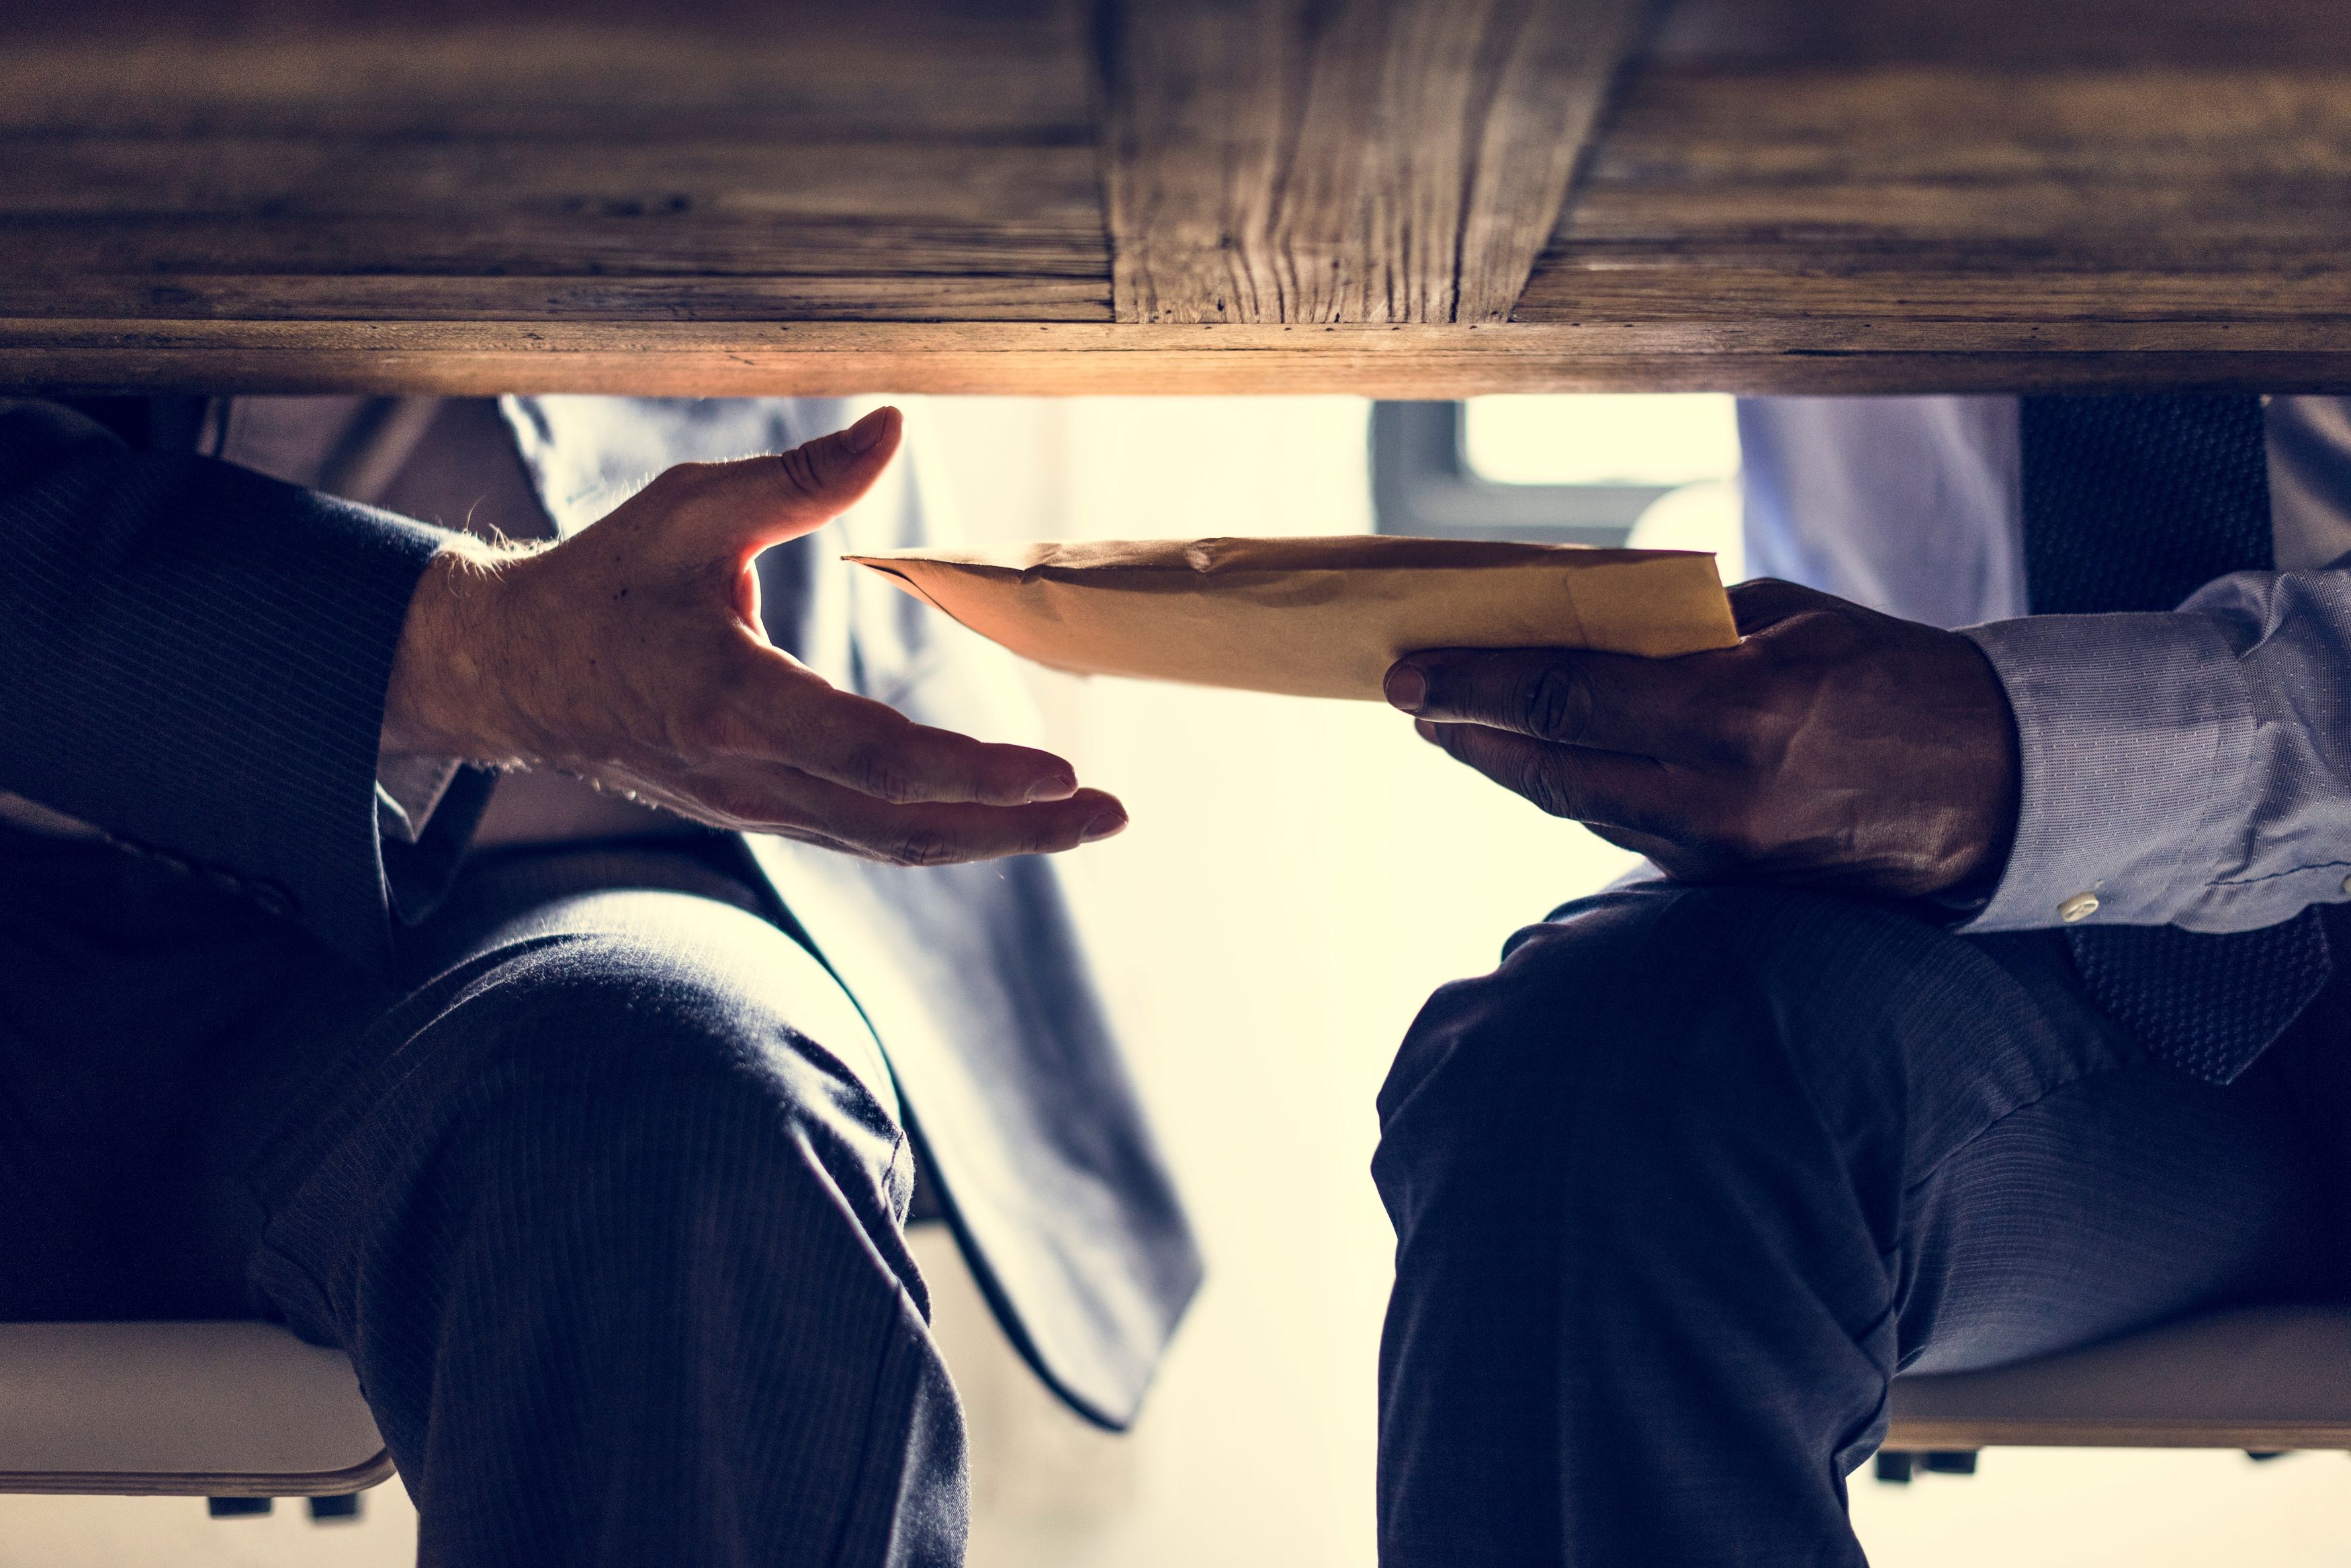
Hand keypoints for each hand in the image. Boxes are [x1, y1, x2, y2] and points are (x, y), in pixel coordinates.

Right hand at [381, 406, 1125, 864]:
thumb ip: (797, 478)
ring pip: (892, 844)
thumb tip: (893, 423)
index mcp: (733, 702)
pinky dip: (943, 831)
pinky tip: (1004, 818)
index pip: (878, 757)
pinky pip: (868, 836)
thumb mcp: (689, 509)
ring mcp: (757, 808)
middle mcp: (752, 776)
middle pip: (906, 826)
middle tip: (1110, 814)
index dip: (975, 773)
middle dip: (1016, 828)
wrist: (512, 676)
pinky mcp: (764, 813)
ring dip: (992, 839)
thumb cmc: (601, 584)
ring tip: (1081, 821)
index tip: (1060, 772)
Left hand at [1384, 580, 2018, 897]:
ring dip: (1510, 764)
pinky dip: (1574, 790)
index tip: (1409, 670)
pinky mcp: (1725, 885)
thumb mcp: (1788, 618)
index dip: (1475, 683)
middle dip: (1468, 729)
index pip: (1566, 696)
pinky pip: (1624, 829)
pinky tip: (1539, 762)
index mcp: (1737, 712)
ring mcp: (1719, 854)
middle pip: (1550, 766)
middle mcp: (1717, 797)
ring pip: (1579, 803)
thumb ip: (1677, 625)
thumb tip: (1571, 620)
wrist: (1996, 787)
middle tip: (1409, 697)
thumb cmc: (1894, 677)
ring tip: (1455, 724)